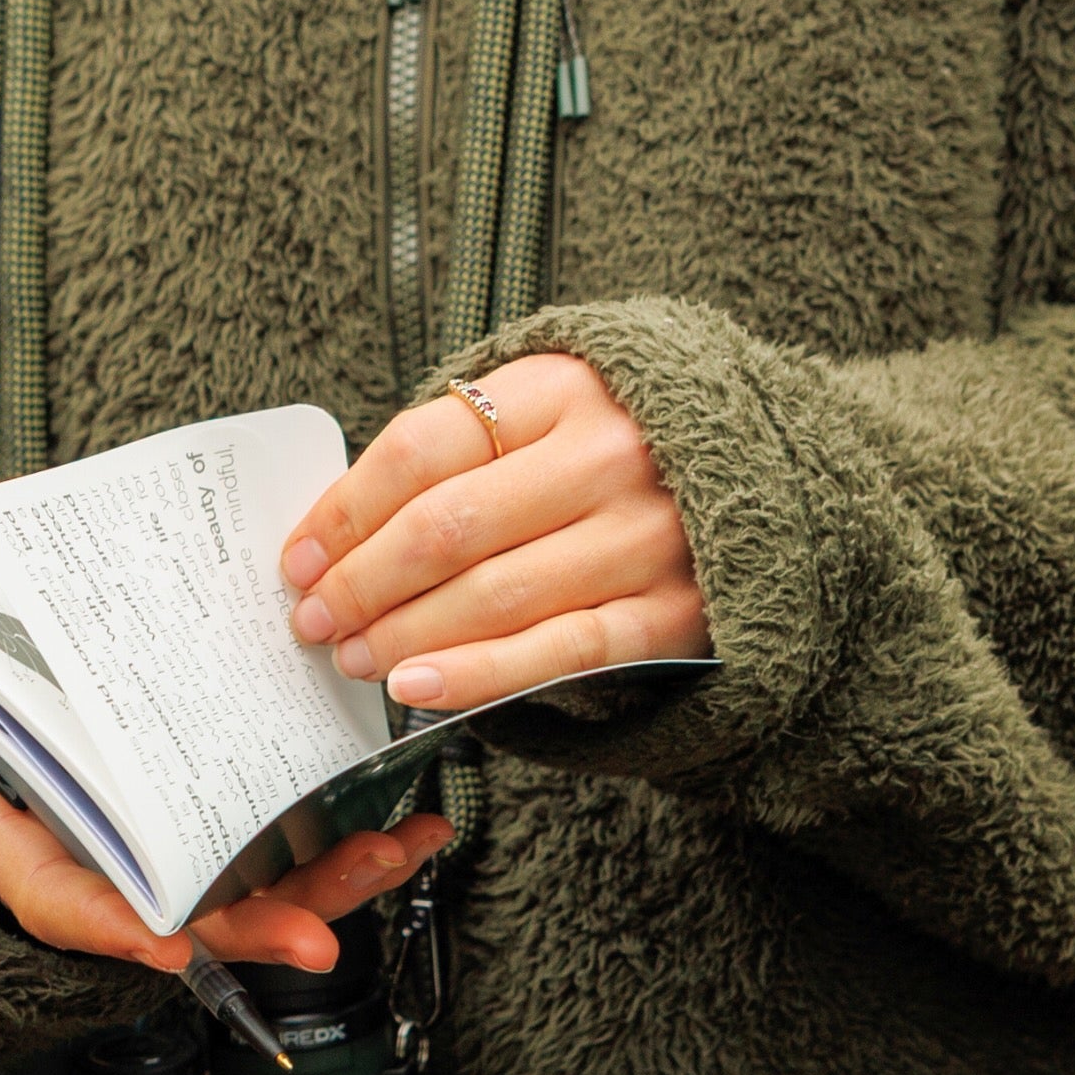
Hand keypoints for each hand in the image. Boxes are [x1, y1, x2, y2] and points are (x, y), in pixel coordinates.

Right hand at [0, 513, 451, 974]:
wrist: (4, 731)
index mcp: (41, 845)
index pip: (70, 901)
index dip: (116, 925)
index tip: (166, 943)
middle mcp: (123, 866)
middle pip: (195, 919)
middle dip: (259, 929)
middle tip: (316, 938)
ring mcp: (186, 855)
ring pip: (265, 897)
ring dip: (337, 886)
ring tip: (398, 853)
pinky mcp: (239, 832)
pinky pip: (302, 858)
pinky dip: (357, 846)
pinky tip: (414, 829)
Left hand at [282, 354, 709, 710]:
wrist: (776, 476)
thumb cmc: (627, 446)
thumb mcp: (553, 408)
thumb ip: (464, 447)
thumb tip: (339, 529)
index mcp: (565, 386)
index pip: (421, 448)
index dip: (344, 511)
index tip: (299, 558)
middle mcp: (608, 453)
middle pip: (448, 526)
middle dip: (362, 582)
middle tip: (314, 619)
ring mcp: (647, 534)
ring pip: (496, 594)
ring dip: (406, 635)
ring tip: (354, 657)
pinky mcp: (672, 611)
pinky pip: (560, 652)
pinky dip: (480, 674)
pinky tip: (420, 689)